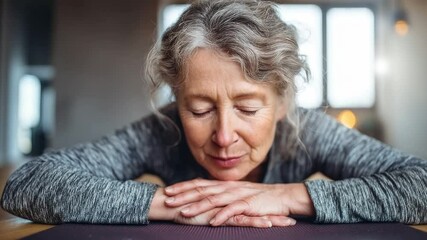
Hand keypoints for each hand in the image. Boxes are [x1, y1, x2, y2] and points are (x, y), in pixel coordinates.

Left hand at [164, 179, 313, 225]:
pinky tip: (212, 222)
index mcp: (224, 185)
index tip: (168, 190)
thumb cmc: (258, 198)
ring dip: (197, 207)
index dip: (183, 187)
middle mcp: (228, 188)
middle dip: (183, 195)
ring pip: (214, 200)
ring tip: (183, 212)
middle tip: (167, 199)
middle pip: (202, 190)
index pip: (199, 184)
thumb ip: (221, 195)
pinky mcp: (249, 205)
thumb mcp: (236, 194)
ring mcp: (238, 195)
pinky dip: (222, 216)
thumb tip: (206, 197)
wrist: (282, 197)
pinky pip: (234, 210)